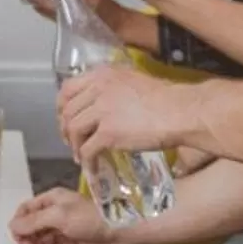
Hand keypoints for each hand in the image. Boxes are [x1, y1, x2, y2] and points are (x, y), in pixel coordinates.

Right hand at [9, 187, 125, 243]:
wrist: (118, 234)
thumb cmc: (89, 219)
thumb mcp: (59, 215)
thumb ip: (33, 221)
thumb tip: (12, 226)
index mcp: (51, 202)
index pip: (26, 211)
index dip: (19, 224)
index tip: (18, 237)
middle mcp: (54, 217)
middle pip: (30, 231)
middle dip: (28, 242)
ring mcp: (62, 234)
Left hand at [59, 65, 193, 166]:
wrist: (180, 111)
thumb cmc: (166, 98)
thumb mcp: (133, 81)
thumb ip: (114, 89)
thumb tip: (105, 104)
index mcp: (102, 75)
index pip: (68, 88)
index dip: (62, 106)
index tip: (65, 118)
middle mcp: (98, 89)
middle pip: (68, 110)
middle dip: (65, 129)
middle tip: (71, 141)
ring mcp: (102, 111)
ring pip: (74, 130)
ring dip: (75, 146)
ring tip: (80, 156)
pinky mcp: (108, 133)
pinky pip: (88, 150)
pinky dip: (86, 161)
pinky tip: (91, 168)